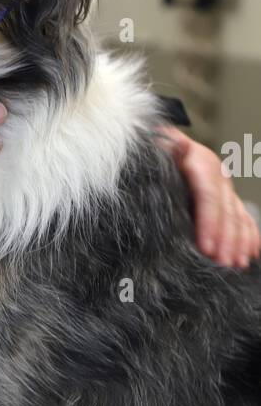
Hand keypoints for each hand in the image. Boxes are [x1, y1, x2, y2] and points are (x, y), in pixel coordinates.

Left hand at [163, 127, 260, 267]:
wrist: (162, 141)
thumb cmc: (154, 150)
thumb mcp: (155, 148)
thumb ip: (165, 151)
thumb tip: (176, 148)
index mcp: (198, 161)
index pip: (208, 195)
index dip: (209, 222)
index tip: (206, 248)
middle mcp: (217, 173)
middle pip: (225, 209)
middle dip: (226, 239)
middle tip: (222, 263)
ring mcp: (224, 185)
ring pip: (237, 215)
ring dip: (240, 241)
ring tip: (237, 264)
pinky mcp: (226, 196)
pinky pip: (244, 216)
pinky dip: (250, 235)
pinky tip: (252, 252)